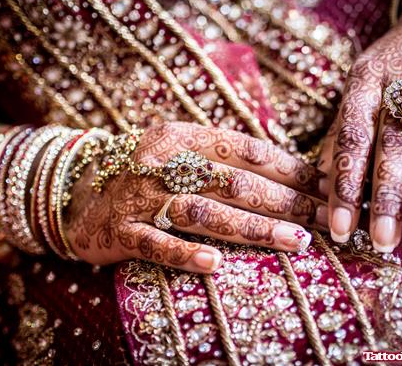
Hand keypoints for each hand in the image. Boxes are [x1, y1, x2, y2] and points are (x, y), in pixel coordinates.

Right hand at [64, 122, 326, 271]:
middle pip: (234, 181)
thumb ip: (222, 158)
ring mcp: (141, 197)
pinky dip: (186, 254)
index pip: (246, 148)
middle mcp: (163, 162)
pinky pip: (156, 244)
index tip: (323, 184)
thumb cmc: (146, 174)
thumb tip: (287, 173)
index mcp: (182, 136)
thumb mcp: (180, 152)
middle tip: (323, 218)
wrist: (78, 193)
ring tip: (296, 241)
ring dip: (253, 227)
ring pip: (204, 211)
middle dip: (285, 200)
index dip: (288, 167)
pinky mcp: (121, 231)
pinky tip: (217, 265)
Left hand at [317, 0, 401, 251]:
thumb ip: (342, 133)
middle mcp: (400, 81)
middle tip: (380, 239)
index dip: (343, 186)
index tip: (340, 228)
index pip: (350, 141)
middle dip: (383, 193)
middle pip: (390, 142)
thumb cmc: (391, 66)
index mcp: (364, 84)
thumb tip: (320, 180)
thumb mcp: (358, 89)